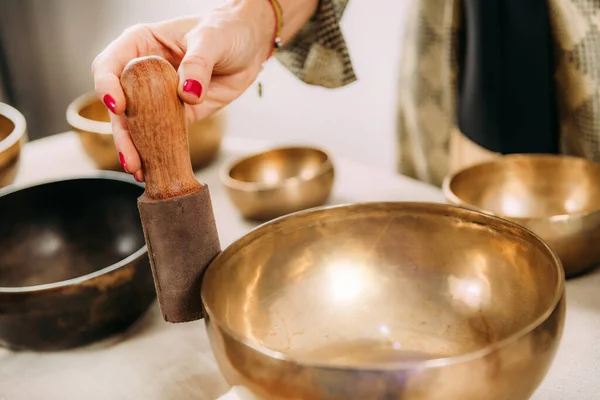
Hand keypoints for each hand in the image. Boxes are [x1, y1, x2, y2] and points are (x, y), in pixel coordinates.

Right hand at [92, 0, 275, 180]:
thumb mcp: (212, 39)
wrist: (249, 47)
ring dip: (136, 148)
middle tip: (130, 156)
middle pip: (119, 104)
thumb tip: (187, 93)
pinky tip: (153, 168)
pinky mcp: (175, 116)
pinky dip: (156, 152)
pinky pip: (160, 136)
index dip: (107, 86)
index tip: (119, 106)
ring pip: (136, 125)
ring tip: (139, 170)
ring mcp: (156, 97)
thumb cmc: (226, 30)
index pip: (109, 65)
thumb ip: (198, 63)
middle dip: (121, 132)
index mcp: (140, 45)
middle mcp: (141, 73)